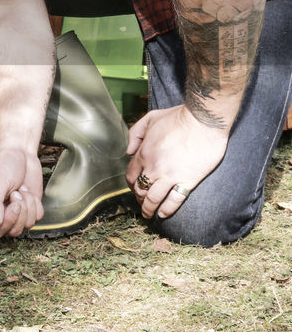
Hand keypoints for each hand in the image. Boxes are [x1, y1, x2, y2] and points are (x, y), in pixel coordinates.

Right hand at [0, 147, 43, 238]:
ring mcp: (15, 213)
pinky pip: (36, 218)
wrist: (19, 152)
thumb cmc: (3, 164)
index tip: (14, 202)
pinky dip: (36, 205)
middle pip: (12, 232)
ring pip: (26, 226)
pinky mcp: (29, 209)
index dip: (8, 221)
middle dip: (20, 213)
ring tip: (21, 190)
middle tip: (17, 193)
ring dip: (28, 206)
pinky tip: (28, 192)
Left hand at [126, 104, 228, 219]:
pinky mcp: (187, 181)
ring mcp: (170, 176)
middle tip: (142, 203)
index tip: (135, 189)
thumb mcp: (150, 118)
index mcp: (144, 153)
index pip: (131, 175)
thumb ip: (135, 134)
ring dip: (149, 209)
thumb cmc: (178, 117)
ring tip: (149, 214)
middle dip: (139, 199)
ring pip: (153, 199)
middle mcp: (153, 167)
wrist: (203, 121)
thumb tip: (128, 151)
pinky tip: (164, 214)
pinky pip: (173, 201)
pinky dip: (166, 210)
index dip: (131, 185)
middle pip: (140, 190)